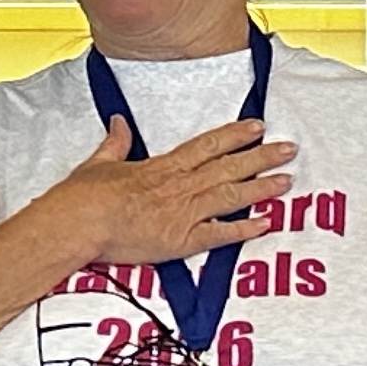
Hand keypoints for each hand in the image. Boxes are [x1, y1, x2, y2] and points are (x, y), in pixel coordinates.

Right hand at [41, 117, 295, 266]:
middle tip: (288, 149)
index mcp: (162, 166)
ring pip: (231, 196)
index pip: (207, 146)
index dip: (235, 135)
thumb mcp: (99, 162)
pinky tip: (265, 222)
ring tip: (286, 181)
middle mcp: (179, 186)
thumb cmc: (83, 197)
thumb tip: (119, 124)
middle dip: (261, 157)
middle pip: (228, 167)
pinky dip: (243, 228)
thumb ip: (115, 143)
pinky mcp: (180, 241)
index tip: (257, 127)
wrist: (78, 224)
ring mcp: (183, 213)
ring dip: (261, 187)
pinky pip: (219, 234)